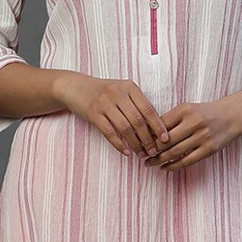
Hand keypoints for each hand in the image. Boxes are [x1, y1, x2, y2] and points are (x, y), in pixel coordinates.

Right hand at [55, 72, 170, 158]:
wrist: (75, 87)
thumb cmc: (103, 92)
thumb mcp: (121, 90)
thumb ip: (136, 104)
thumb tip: (155, 126)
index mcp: (129, 87)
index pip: (148, 108)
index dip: (158, 125)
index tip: (166, 139)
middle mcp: (118, 93)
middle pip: (138, 120)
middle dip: (148, 138)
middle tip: (154, 151)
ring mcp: (104, 103)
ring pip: (125, 128)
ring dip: (135, 144)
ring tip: (141, 154)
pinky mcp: (93, 113)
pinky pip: (109, 132)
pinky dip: (119, 144)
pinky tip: (126, 152)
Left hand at [141, 100, 241, 170]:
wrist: (231, 116)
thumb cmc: (204, 113)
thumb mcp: (187, 109)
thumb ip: (170, 120)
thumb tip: (148, 134)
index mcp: (185, 110)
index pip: (161, 125)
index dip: (147, 135)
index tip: (137, 142)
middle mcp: (194, 122)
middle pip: (166, 140)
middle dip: (151, 150)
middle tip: (140, 155)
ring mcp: (203, 136)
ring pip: (175, 152)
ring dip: (159, 160)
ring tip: (149, 163)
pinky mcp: (209, 149)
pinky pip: (187, 161)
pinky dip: (174, 166)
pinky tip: (164, 168)